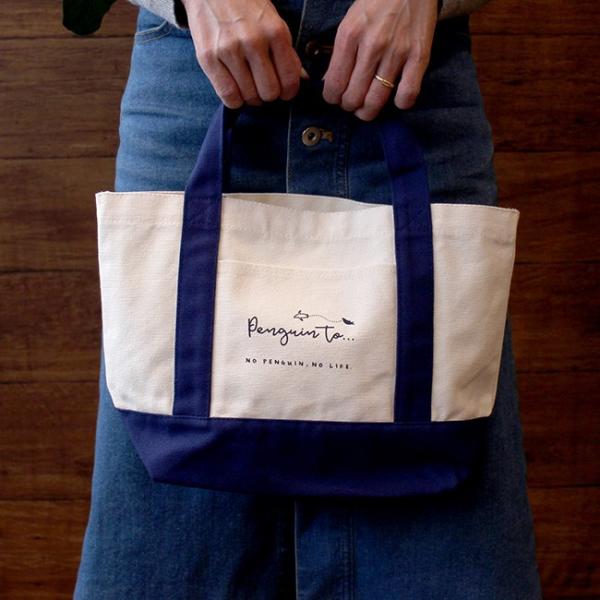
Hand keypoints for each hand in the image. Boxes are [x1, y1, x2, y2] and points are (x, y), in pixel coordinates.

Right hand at [182, 0, 306, 107]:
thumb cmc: (246, 8)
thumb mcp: (273, 22)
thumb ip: (287, 51)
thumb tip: (301, 79)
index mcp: (275, 31)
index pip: (289, 80)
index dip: (289, 92)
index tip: (284, 91)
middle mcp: (253, 40)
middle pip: (269, 92)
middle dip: (268, 94)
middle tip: (263, 86)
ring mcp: (228, 49)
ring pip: (249, 96)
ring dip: (251, 97)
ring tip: (248, 85)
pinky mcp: (208, 57)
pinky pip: (228, 96)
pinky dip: (235, 100)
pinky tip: (236, 89)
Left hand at [322, 0, 437, 120]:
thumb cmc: (377, 1)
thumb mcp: (350, 20)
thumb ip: (340, 52)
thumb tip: (330, 83)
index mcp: (350, 35)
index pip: (334, 84)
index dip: (332, 98)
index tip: (335, 97)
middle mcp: (373, 45)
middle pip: (353, 97)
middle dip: (349, 106)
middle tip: (351, 102)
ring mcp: (397, 52)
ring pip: (376, 101)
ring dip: (368, 111)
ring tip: (366, 107)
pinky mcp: (419, 56)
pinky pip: (408, 94)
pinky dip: (400, 103)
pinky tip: (395, 98)